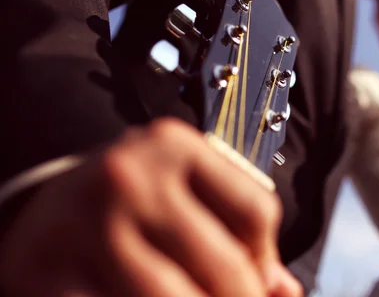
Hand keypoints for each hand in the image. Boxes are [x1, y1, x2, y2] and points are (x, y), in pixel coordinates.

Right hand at [0, 118, 300, 296]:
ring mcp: (88, 227)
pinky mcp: (47, 274)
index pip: (256, 211)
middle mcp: (131, 178)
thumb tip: (286, 290)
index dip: (266, 258)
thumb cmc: (130, 203)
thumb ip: (237, 232)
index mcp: (174, 146)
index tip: (257, 276)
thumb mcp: (184, 194)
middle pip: (227, 268)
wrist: (44, 209)